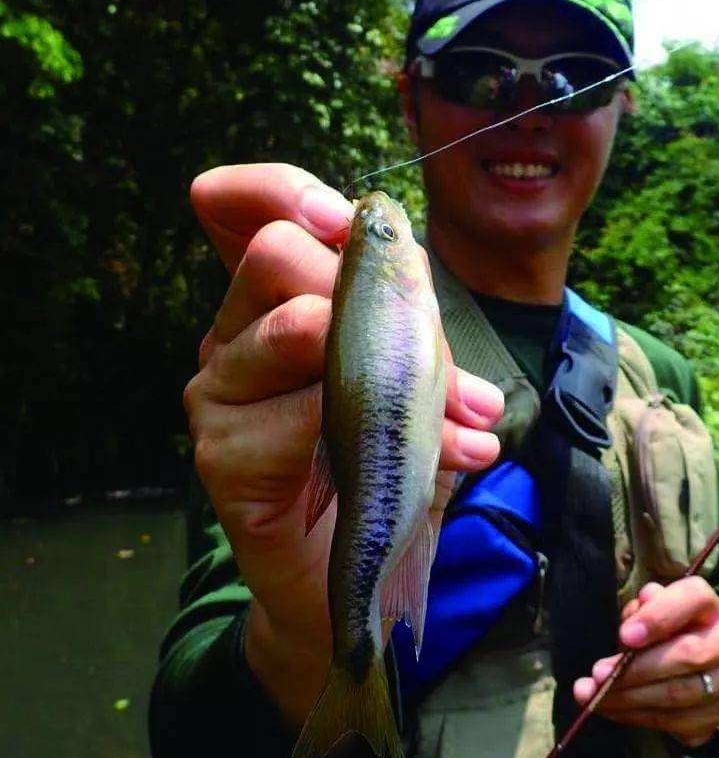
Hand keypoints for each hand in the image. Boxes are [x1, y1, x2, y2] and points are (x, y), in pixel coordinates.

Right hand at [183, 164, 503, 722]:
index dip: (285, 189)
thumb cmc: (382, 458)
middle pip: (274, 253)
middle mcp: (231, 333)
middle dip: (365, 287)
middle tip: (422, 345)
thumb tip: (411, 266)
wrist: (349, 568)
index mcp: (271, 299)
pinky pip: (301, 416)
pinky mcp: (221, 454)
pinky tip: (444, 461)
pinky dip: (383, 436)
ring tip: (463, 414)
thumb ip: (406, 313)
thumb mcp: (411, 368)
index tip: (343, 216)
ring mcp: (216, 391)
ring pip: (293, 326)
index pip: (243, 208)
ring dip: (394, 367)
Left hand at [573, 577, 718, 746]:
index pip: (691, 599)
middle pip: (687, 655)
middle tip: (599, 674)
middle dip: (637, 668)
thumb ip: (641, 609)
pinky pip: (675, 722)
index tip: (625, 636)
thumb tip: (635, 619)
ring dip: (631, 698)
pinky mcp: (718, 715)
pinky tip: (613, 710)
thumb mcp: (649, 610)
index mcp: (708, 605)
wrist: (697, 667)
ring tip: (596, 696)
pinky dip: (638, 717)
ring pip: (679, 694)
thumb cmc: (664, 630)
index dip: (658, 618)